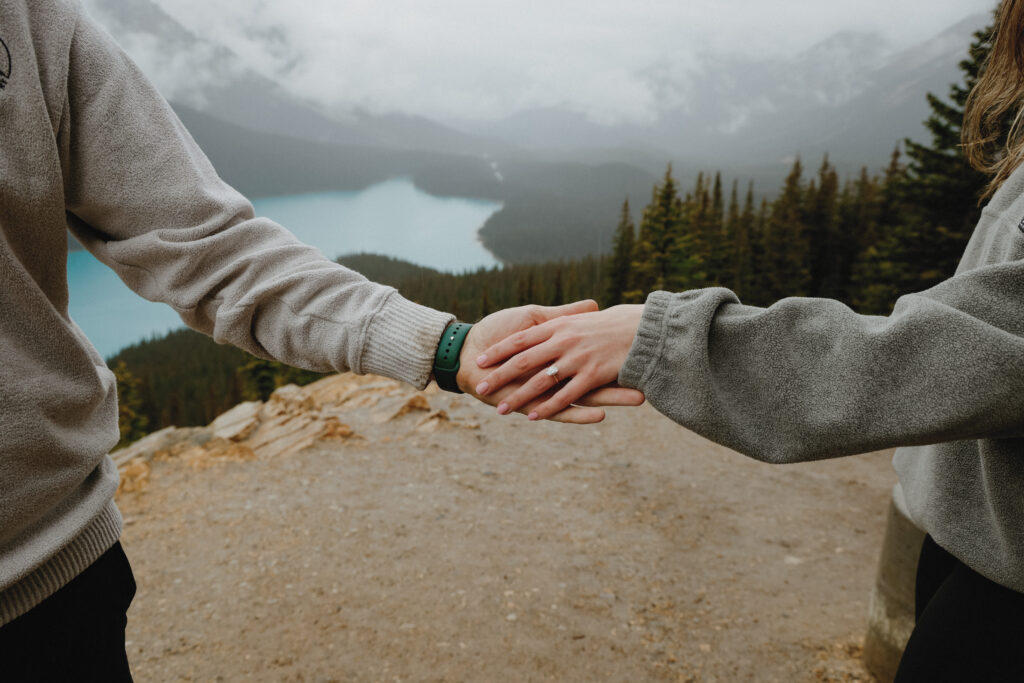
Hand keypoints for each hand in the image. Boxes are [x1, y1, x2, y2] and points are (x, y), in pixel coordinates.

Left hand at [474, 304, 644, 420]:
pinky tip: (533, 416)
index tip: (479, 359)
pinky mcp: (592, 375)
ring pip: (541, 382)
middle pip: (524, 361)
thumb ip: (556, 322)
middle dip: (500, 376)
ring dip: (519, 397)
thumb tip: (536, 327)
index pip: (521, 339)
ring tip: (501, 409)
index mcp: (558, 326)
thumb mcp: (578, 318)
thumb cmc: (608, 322)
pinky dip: (549, 407)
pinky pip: (566, 396)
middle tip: (480, 388)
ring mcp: (577, 360)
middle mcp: (564, 341)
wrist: (643, 327)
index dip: (499, 350)